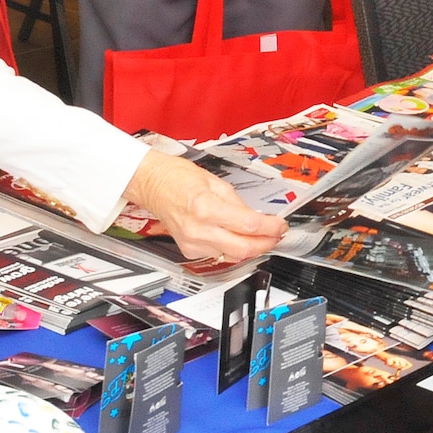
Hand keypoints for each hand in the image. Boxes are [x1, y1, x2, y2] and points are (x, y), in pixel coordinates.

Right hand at [125, 150, 286, 261]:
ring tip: (262, 237)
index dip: (271, 227)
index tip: (280, 225)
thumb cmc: (177, 177)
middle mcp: (198, 229)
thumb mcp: (215, 182)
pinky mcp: (189, 250)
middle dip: (266, 244)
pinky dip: (232, 248)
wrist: (152, 184)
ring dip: (251, 248)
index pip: (248, 225)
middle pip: (243, 248)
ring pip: (233, 255)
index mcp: (206, 207)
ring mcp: (192, 243)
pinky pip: (219, 254)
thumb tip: (257, 217)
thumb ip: (238, 202)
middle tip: (277, 236)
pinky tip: (238, 238)